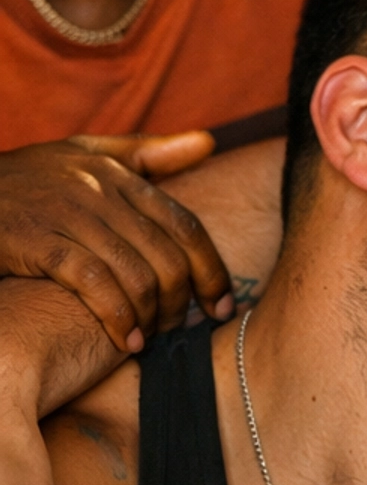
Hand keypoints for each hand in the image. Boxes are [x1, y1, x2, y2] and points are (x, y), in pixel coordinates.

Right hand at [0, 135, 233, 349]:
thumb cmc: (25, 179)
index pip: (184, 224)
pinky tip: (125, 341)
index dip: (211, 268)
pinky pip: (94, 283)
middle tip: (184, 329)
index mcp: (117, 172)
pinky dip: (117, 317)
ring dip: (152, 315)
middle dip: (185, 299)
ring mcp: (68, 213)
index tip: (223, 304)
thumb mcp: (83, 153)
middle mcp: (99, 190)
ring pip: (136, 272)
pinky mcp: (37, 239)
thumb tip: (209, 143)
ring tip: (152, 341)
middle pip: (167, 254)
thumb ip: (146, 153)